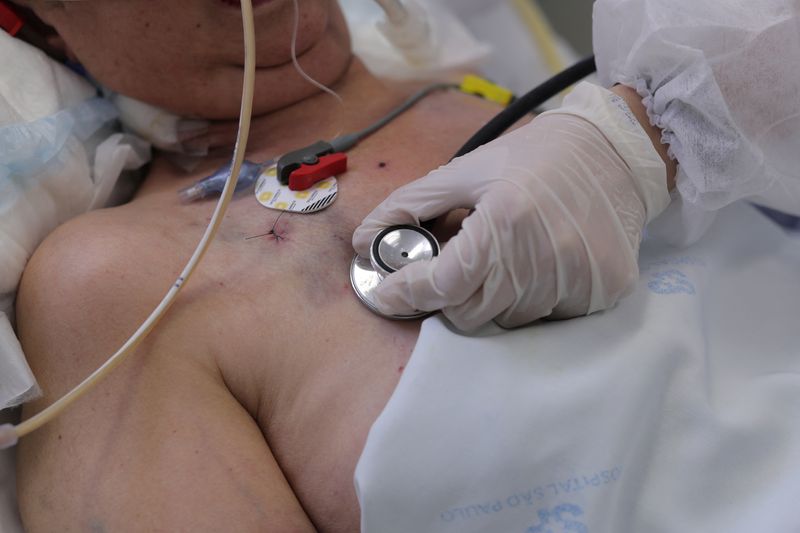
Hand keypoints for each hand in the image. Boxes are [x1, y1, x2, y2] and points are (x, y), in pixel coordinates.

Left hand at [353, 83, 670, 329]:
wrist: (615, 150)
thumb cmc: (533, 157)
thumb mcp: (465, 170)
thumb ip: (409, 207)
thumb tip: (364, 241)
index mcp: (505, 223)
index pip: (442, 285)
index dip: (407, 293)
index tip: (389, 293)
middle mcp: (543, 259)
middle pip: (470, 315)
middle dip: (451, 296)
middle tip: (457, 266)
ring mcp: (577, 280)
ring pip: (507, 320)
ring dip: (494, 298)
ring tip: (507, 257)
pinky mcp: (603, 292)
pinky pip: (548, 318)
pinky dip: (533, 299)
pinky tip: (540, 264)